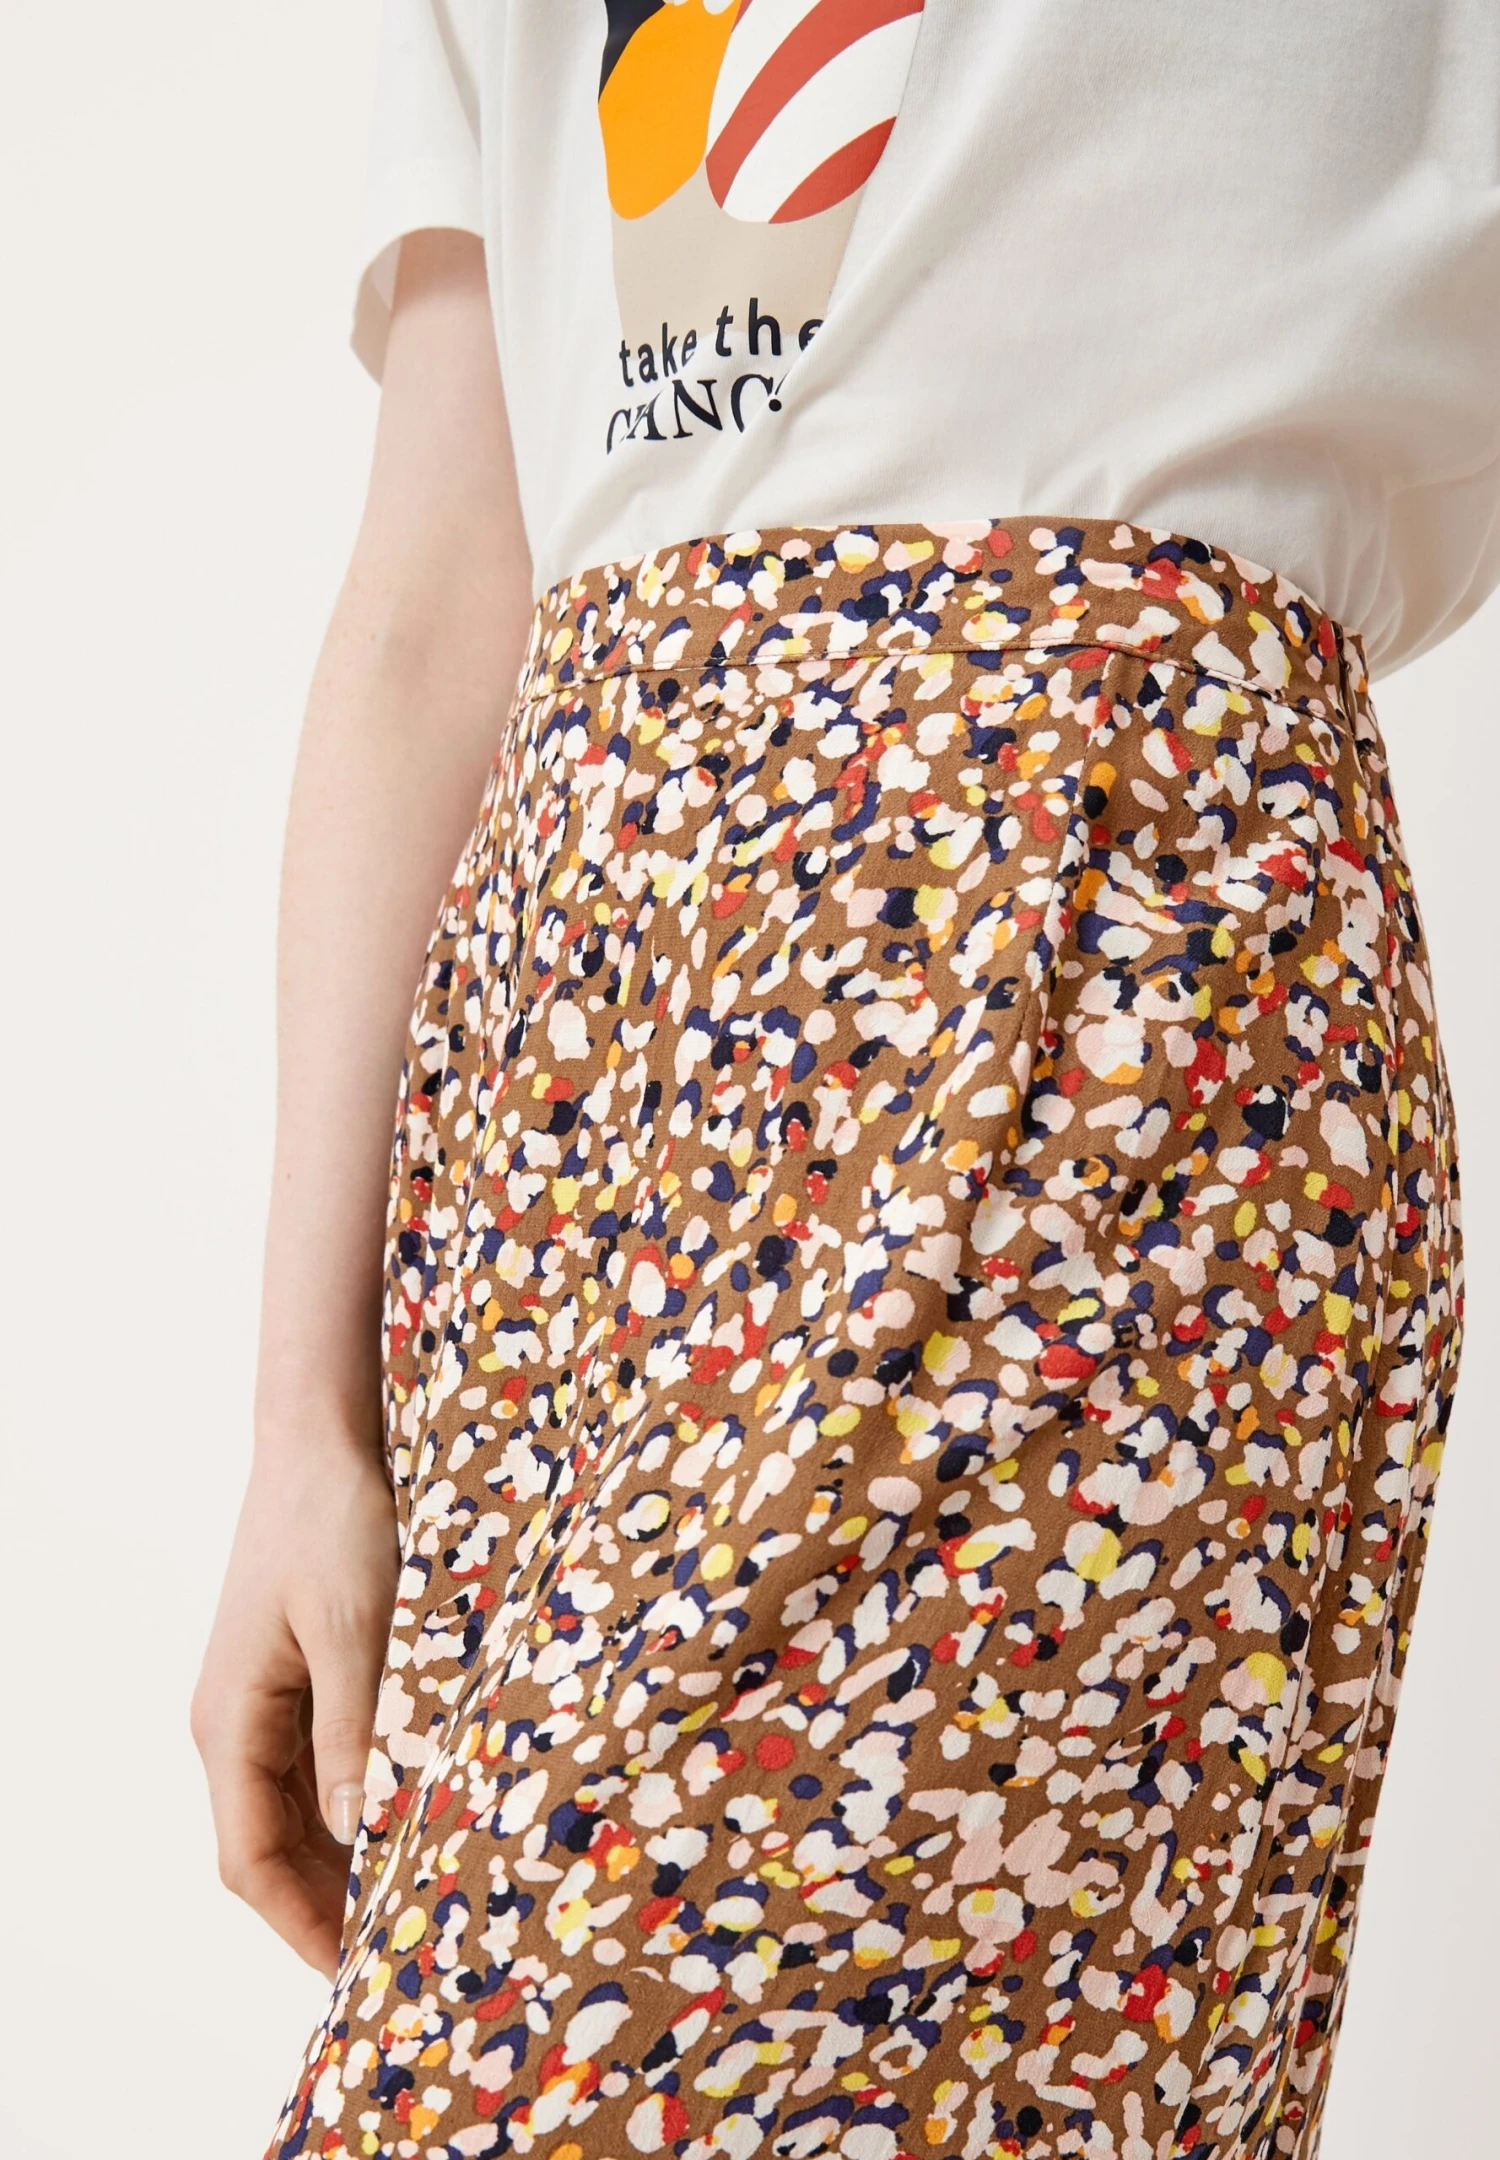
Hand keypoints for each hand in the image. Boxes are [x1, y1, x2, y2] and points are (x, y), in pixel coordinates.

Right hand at [192, 1433, 399, 1976]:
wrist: (322, 1442)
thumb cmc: (334, 1523)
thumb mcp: (357, 1629)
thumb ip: (354, 1733)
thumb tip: (359, 1835)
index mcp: (231, 1722)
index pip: (251, 1860)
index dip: (300, 1924)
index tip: (355, 1971)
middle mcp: (235, 1723)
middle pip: (272, 1847)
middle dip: (327, 1906)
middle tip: (404, 1949)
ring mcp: (264, 1702)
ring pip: (299, 1812)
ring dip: (346, 1860)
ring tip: (416, 1901)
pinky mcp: (298, 1678)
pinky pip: (320, 1767)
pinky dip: (359, 1806)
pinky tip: (409, 1822)